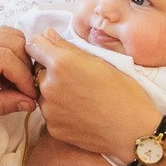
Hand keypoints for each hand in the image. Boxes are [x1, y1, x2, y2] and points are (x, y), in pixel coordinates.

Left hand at [0, 28, 37, 124]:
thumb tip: (29, 102)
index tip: (30, 98)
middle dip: (24, 67)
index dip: (24, 79)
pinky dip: (5, 49)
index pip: (7, 57)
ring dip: (17, 57)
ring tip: (6, 82)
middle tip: (20, 91)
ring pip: (9, 34)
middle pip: (14, 41)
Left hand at [24, 28, 159, 159]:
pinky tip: (79, 112)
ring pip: (41, 92)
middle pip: (36, 70)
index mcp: (61, 64)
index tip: (52, 50)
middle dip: (48, 69)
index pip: (33, 45)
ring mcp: (48, 110)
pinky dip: (59, 110)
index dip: (42, 45)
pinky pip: (49, 113)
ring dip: (52, 90)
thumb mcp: (100, 61)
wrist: (132, 131)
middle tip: (73, 76)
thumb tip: (47, 34)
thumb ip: (68, 47)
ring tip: (78, 96)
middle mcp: (48, 86)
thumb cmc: (123, 92)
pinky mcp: (52, 128)